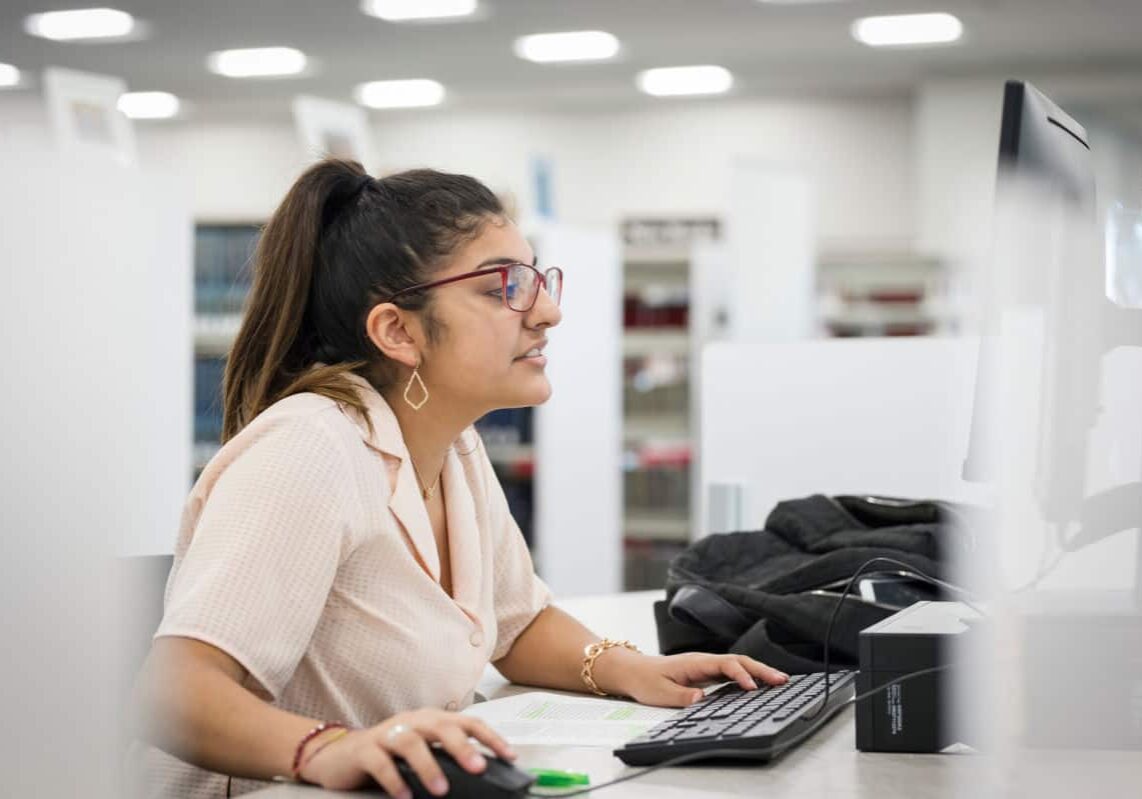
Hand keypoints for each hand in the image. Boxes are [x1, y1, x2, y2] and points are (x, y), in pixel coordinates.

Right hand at [298, 708, 515, 798]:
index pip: (466, 722)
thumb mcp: (421, 754)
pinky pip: (381, 763)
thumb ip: (445, 760)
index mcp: (431, 720)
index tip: (509, 756)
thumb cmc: (389, 756)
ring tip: (441, 790)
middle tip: (478, 768)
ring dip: (428, 766)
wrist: (338, 755)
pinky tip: (405, 796)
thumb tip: (480, 778)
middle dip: (462, 747)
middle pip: (440, 727)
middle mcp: (412, 722)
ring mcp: (387, 734)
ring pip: (411, 743)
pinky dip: (394, 780)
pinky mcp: (365, 750)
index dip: (489, 737)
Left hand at [593, 649, 788, 706]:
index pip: (725, 664)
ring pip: (738, 665)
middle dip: (761, 670)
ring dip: (758, 672)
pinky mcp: (707, 674)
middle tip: (782, 680)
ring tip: (781, 682)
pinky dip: (749, 676)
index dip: (741, 675)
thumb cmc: (646, 680)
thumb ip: (681, 696)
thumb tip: (702, 700)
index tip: (753, 687)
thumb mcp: (660, 692)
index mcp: (695, 662)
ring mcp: (707, 666)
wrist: (634, 671)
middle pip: (738, 661)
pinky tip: (760, 686)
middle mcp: (704, 661)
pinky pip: (732, 672)